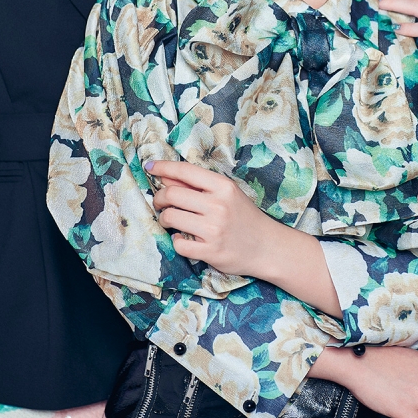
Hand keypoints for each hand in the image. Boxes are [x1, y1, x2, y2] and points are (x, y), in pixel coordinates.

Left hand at [149, 160, 286, 278]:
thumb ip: (198, 185)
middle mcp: (218, 205)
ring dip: (164, 219)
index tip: (150, 167)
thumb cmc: (245, 217)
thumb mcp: (228, 194)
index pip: (185, 171)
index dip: (163, 167)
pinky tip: (183, 238)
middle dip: (159, 198)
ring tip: (170, 221)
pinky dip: (176, 241)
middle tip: (161, 203)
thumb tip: (166, 174)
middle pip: (172, 194)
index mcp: (223, 187)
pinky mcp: (211, 251)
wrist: (268, 247)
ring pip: (170, 217)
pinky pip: (178, 244)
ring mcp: (214, 229)